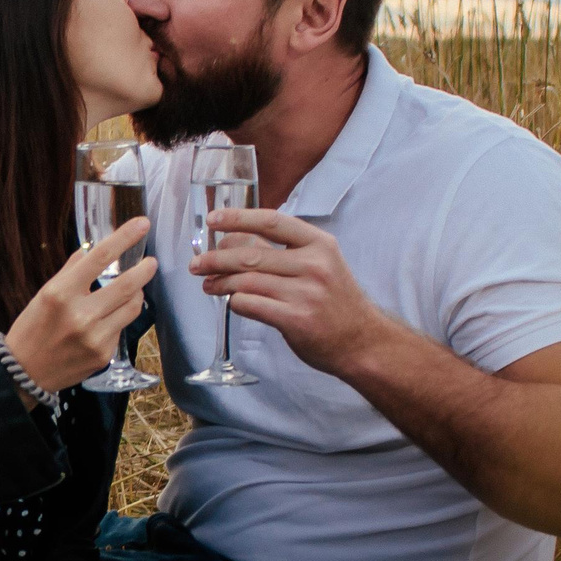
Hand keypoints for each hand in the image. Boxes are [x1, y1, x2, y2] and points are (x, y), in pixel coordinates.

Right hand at [0, 218, 155, 392]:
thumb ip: (71, 272)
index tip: (142, 224)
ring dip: (137, 293)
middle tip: (151, 262)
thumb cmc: (32, 328)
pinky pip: (122, 328)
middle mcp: (80, 314)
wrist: (24, 371)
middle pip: (126, 285)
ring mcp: (94, 336)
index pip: (99, 257)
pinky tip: (108, 319)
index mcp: (60, 292)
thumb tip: (92, 251)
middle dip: (144, 270)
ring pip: (132, 307)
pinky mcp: (103, 354)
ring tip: (133, 289)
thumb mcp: (44, 294)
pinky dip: (120, 318)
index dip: (124, 237)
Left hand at [191, 207, 391, 375]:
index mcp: (320, 244)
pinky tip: (230, 302)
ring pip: (247, 281)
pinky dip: (234, 302)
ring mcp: (306, 293)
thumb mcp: (320, 265)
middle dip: (217, 258)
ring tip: (208, 284)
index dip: (239, 218)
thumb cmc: (335, 302)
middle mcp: (314, 265)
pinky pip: (251, 305)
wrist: (362, 342)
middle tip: (197, 263)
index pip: (273, 221)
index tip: (213, 219)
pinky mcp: (296, 319)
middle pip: (252, 254)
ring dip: (220, 283)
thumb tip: (234, 239)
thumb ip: (282, 252)